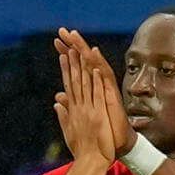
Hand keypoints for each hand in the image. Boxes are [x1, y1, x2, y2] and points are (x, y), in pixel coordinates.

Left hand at [57, 28, 132, 155]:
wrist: (118, 144)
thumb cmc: (103, 132)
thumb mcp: (80, 117)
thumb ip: (70, 105)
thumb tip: (58, 96)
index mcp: (88, 90)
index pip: (75, 68)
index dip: (66, 55)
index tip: (56, 43)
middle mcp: (97, 85)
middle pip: (83, 60)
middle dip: (73, 45)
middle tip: (62, 30)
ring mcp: (104, 88)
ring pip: (93, 64)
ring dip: (83, 49)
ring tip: (74, 35)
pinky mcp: (111, 93)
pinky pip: (105, 76)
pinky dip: (99, 64)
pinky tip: (93, 52)